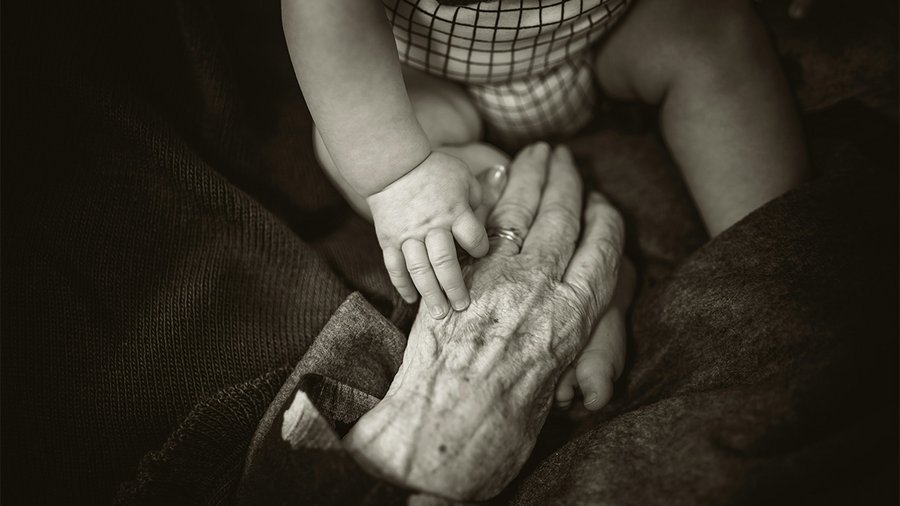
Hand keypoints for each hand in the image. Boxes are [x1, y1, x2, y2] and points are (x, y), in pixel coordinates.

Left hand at [345, 143, 625, 499]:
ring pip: (523, 212)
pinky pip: (481, 225)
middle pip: (563, 219)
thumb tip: (559, 315)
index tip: (603, 203)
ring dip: (531, 176)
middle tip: (565, 156)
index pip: (603, 250)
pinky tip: (496, 179)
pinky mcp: (459, 274)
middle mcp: (543, 289)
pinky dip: (491, 197)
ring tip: (538, 153)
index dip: (604, 220)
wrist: (443, 434)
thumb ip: (560, 337)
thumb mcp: (552, 380)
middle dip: (566, 181)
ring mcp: (498, 277)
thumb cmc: (503, 424)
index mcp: (576, 317)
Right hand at [368, 151, 487, 317]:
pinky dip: (402, 285)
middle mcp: (432, 227)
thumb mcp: (464, 177)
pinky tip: (412, 300)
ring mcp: (408, 235)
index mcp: (454, 211)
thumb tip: (485, 223)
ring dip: (430, 294)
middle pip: (445, 262)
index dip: (480, 249)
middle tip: (462, 307)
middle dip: (455, 287)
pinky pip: (395, 267)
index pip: (473, 239)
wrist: (392, 165)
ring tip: (439, 314)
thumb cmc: (434, 170)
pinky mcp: (389, 240)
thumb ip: (478, 201)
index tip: (480, 253)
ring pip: (419, 270)